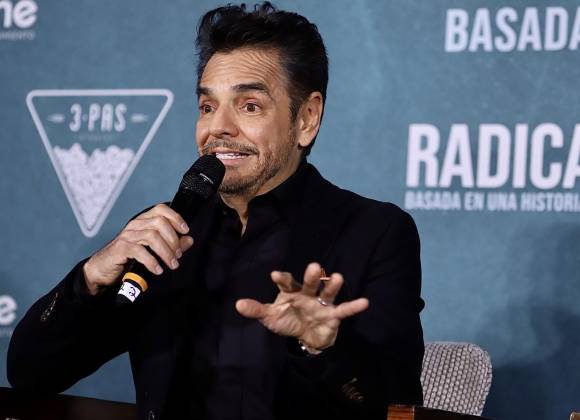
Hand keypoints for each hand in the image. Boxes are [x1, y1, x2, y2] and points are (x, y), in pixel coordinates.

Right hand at [83, 204, 193, 294]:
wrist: (103, 269)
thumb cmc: (128, 258)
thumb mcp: (153, 250)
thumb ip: (172, 244)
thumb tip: (189, 239)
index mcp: (143, 221)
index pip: (161, 209)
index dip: (176, 217)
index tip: (185, 231)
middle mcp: (135, 225)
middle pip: (159, 223)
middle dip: (173, 240)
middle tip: (178, 255)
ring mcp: (127, 235)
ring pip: (152, 236)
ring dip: (166, 252)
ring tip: (172, 264)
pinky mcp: (120, 248)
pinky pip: (139, 251)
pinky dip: (152, 261)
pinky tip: (158, 269)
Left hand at [235, 262, 368, 350]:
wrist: (307, 337)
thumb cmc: (288, 321)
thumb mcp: (271, 318)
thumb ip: (257, 310)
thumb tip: (237, 304)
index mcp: (291, 292)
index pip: (286, 283)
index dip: (282, 279)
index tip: (275, 275)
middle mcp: (308, 294)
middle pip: (309, 283)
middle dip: (311, 276)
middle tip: (314, 266)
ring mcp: (322, 303)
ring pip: (327, 292)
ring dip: (332, 285)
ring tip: (338, 276)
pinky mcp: (333, 314)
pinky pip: (344, 309)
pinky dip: (354, 306)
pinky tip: (364, 302)